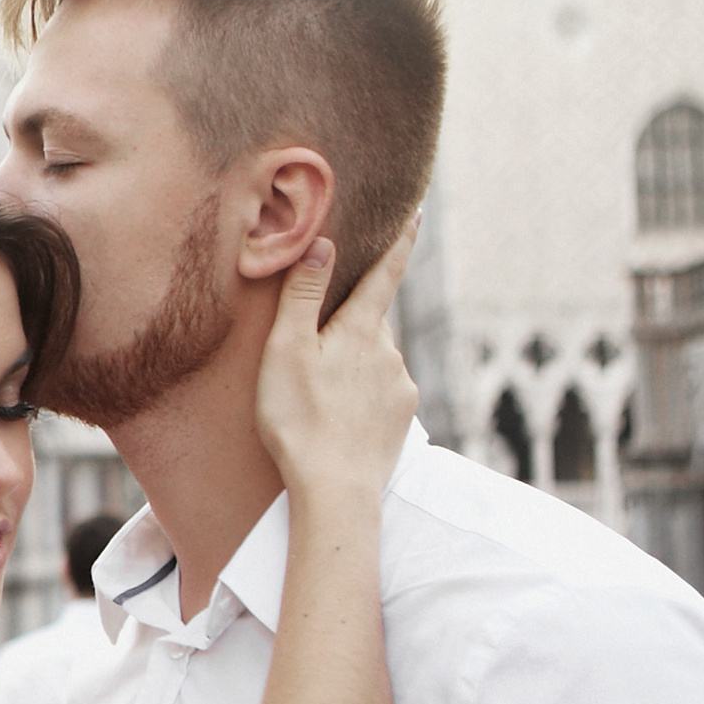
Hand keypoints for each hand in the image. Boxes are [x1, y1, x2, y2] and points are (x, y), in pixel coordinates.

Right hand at [255, 215, 421, 508]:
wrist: (335, 490)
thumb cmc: (300, 418)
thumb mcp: (287, 351)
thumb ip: (304, 296)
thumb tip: (324, 243)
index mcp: (362, 330)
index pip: (385, 273)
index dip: (399, 241)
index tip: (416, 212)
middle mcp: (390, 353)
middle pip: (371, 321)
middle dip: (350, 320)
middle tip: (315, 339)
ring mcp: (400, 387)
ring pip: (374, 359)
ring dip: (350, 363)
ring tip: (315, 392)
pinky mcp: (401, 418)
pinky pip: (380, 391)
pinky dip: (358, 394)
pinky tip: (335, 415)